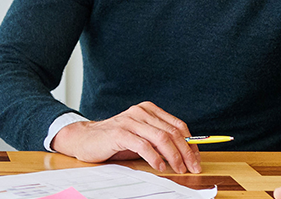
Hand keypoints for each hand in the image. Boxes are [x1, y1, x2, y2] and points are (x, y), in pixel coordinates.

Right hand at [50, 101, 200, 173]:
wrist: (84, 138)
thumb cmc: (113, 140)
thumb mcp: (140, 137)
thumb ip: (158, 140)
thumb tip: (185, 153)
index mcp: (148, 110)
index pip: (178, 125)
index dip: (191, 143)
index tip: (197, 159)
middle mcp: (140, 112)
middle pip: (172, 132)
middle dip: (186, 152)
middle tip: (192, 167)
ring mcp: (129, 121)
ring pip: (161, 138)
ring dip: (174, 156)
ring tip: (178, 169)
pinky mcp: (119, 133)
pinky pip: (143, 145)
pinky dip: (154, 157)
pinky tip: (159, 166)